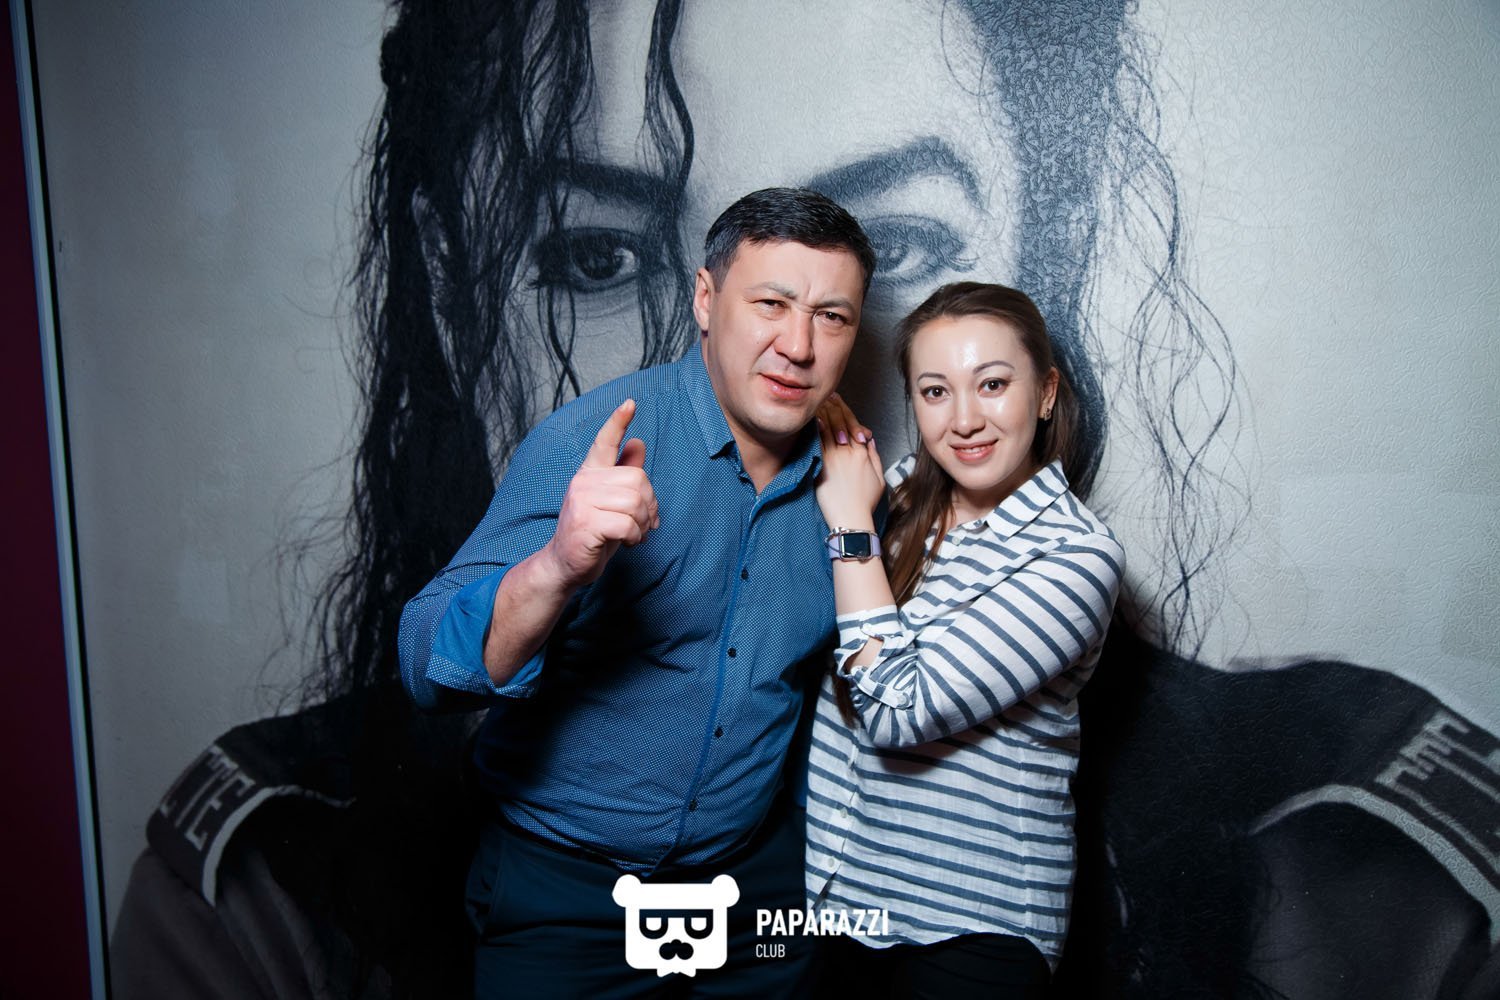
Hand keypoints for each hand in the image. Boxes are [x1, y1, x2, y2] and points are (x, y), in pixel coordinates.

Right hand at [541, 399, 658, 587]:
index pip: (604, 442)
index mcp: (590, 473)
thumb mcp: (611, 501)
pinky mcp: (586, 524)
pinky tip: (627, 542)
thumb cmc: (593, 531)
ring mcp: (581, 502)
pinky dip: (634, 537)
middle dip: (649, 505)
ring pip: (634, 503)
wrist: (565, 564)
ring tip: (636, 534)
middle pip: (637, 480)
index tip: (630, 403)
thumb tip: (638, 442)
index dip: (618, 422)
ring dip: (643, 524)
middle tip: (646, 523)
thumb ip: (623, 472)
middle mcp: (583, 482)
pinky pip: (627, 525)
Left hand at [815, 393, 883, 527]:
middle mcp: (849, 453)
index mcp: (863, 454)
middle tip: (829, 396)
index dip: (846, 411)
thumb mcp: (879, 478)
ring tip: (819, 402)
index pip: (855, 425)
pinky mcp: (822, 466)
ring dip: (824, 413)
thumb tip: (869, 440)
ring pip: (829, 429)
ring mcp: (835, 458)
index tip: (840, 401)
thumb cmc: (864, 502)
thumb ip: (874, 456)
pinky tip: (812, 418)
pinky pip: (818, 442)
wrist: (851, 519)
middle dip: (835, 406)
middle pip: (841, 423)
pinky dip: (816, 428)